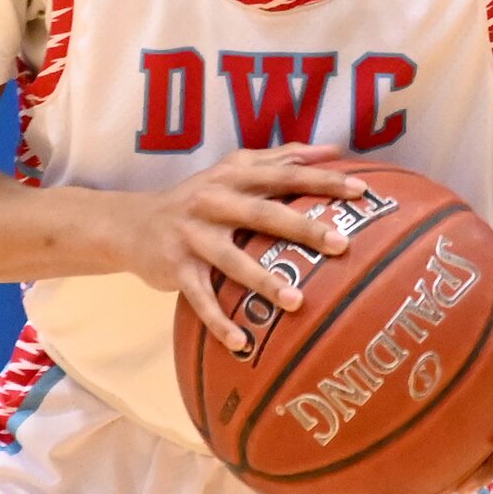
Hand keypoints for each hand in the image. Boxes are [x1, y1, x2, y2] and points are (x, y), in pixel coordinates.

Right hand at [117, 143, 367, 349]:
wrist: (131, 224)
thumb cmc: (198, 198)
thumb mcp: (233, 169)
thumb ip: (282, 158)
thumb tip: (334, 148)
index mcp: (234, 177)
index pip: (285, 175)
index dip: (322, 180)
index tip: (361, 190)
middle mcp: (214, 202)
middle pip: (264, 214)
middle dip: (303, 228)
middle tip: (342, 244)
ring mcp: (193, 237)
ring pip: (232, 261)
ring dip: (264, 282)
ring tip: (296, 302)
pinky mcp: (175, 269)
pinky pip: (200, 299)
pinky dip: (219, 322)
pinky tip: (242, 344)